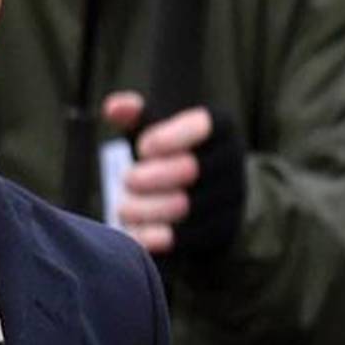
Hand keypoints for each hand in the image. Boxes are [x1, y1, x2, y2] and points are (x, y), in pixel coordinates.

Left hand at [103, 91, 245, 256]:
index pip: (201, 126)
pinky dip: (159, 237)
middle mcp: (232, 161)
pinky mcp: (224, 231)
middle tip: (127, 180)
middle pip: (191, 169)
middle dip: (151, 176)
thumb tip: (112, 107)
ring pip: (188, 206)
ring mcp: (232, 198)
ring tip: (124, 209)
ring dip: (148, 209)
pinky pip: (191, 237)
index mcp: (218, 127)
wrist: (210, 198)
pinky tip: (137, 235)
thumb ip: (135, 116)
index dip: (170, 137)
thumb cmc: (172, 155)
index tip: (143, 147)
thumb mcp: (157, 130)